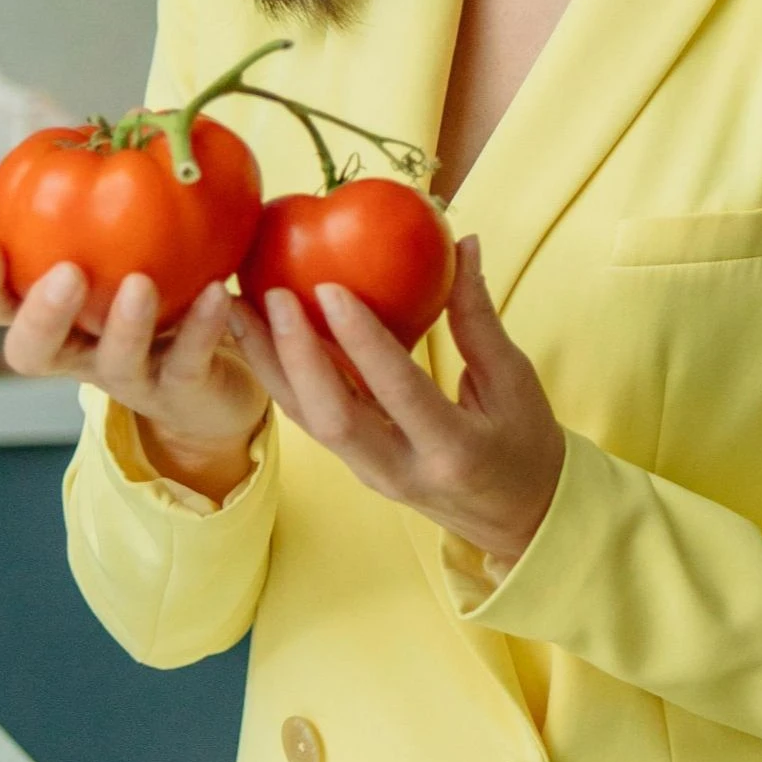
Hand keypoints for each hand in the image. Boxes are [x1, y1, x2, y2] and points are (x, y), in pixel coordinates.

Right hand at [0, 235, 269, 496]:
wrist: (216, 382)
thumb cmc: (159, 305)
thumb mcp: (124, 262)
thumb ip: (109, 222)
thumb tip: (104, 139)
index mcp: (56, 321)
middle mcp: (82, 356)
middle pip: (33, 351)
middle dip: (41, 315)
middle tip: (65, 274)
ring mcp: (133, 380)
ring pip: (115, 364)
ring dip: (125, 325)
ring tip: (140, 284)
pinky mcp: (184, 391)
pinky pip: (188, 362)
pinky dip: (203, 328)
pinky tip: (220, 292)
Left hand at [229, 235, 564, 562]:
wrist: (518, 518)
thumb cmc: (525, 444)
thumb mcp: (514, 382)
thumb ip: (479, 317)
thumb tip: (462, 243)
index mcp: (451, 449)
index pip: (398, 390)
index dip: (362, 340)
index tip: (329, 286)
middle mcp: (401, 469)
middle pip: (331, 417)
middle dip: (294, 354)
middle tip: (269, 294)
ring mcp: (370, 473)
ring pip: (307, 421)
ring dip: (269, 364)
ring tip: (236, 307)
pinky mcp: (353, 466)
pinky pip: (310, 420)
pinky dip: (281, 375)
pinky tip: (257, 334)